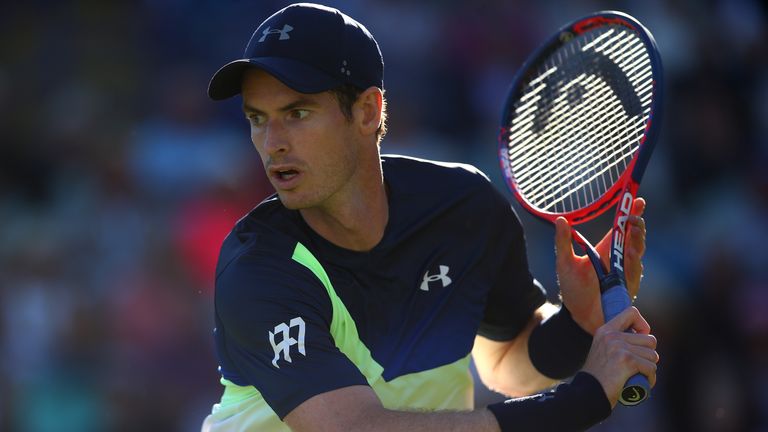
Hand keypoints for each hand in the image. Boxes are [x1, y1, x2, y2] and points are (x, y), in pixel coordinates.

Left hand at [555, 198, 645, 333]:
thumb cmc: (572, 289)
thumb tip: (559, 219)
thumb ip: (563, 242)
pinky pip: (635, 272)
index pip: (621, 228)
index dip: (631, 213)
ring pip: (638, 252)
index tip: (637, 199)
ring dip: (637, 240)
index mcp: (606, 249)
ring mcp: (626, 272)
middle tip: (634, 216)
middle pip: (635, 237)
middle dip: (638, 224)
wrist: (578, 316)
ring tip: (633, 229)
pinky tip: (629, 253)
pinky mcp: (629, 286)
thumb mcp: (564, 263)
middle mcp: (619, 258)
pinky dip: (633, 261)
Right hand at [581, 307, 657, 407]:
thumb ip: (614, 341)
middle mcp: (612, 336)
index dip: (643, 326)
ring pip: (653, 355)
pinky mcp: (627, 361)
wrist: (588, 392)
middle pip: (650, 339)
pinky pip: (651, 368)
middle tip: (639, 365)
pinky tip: (644, 382)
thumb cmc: (598, 375)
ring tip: (639, 375)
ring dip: (650, 367)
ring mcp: (619, 347)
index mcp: (605, 330)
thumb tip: (640, 336)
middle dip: (649, 354)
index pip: (632, 312)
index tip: (640, 339)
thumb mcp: (602, 350)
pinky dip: (651, 378)